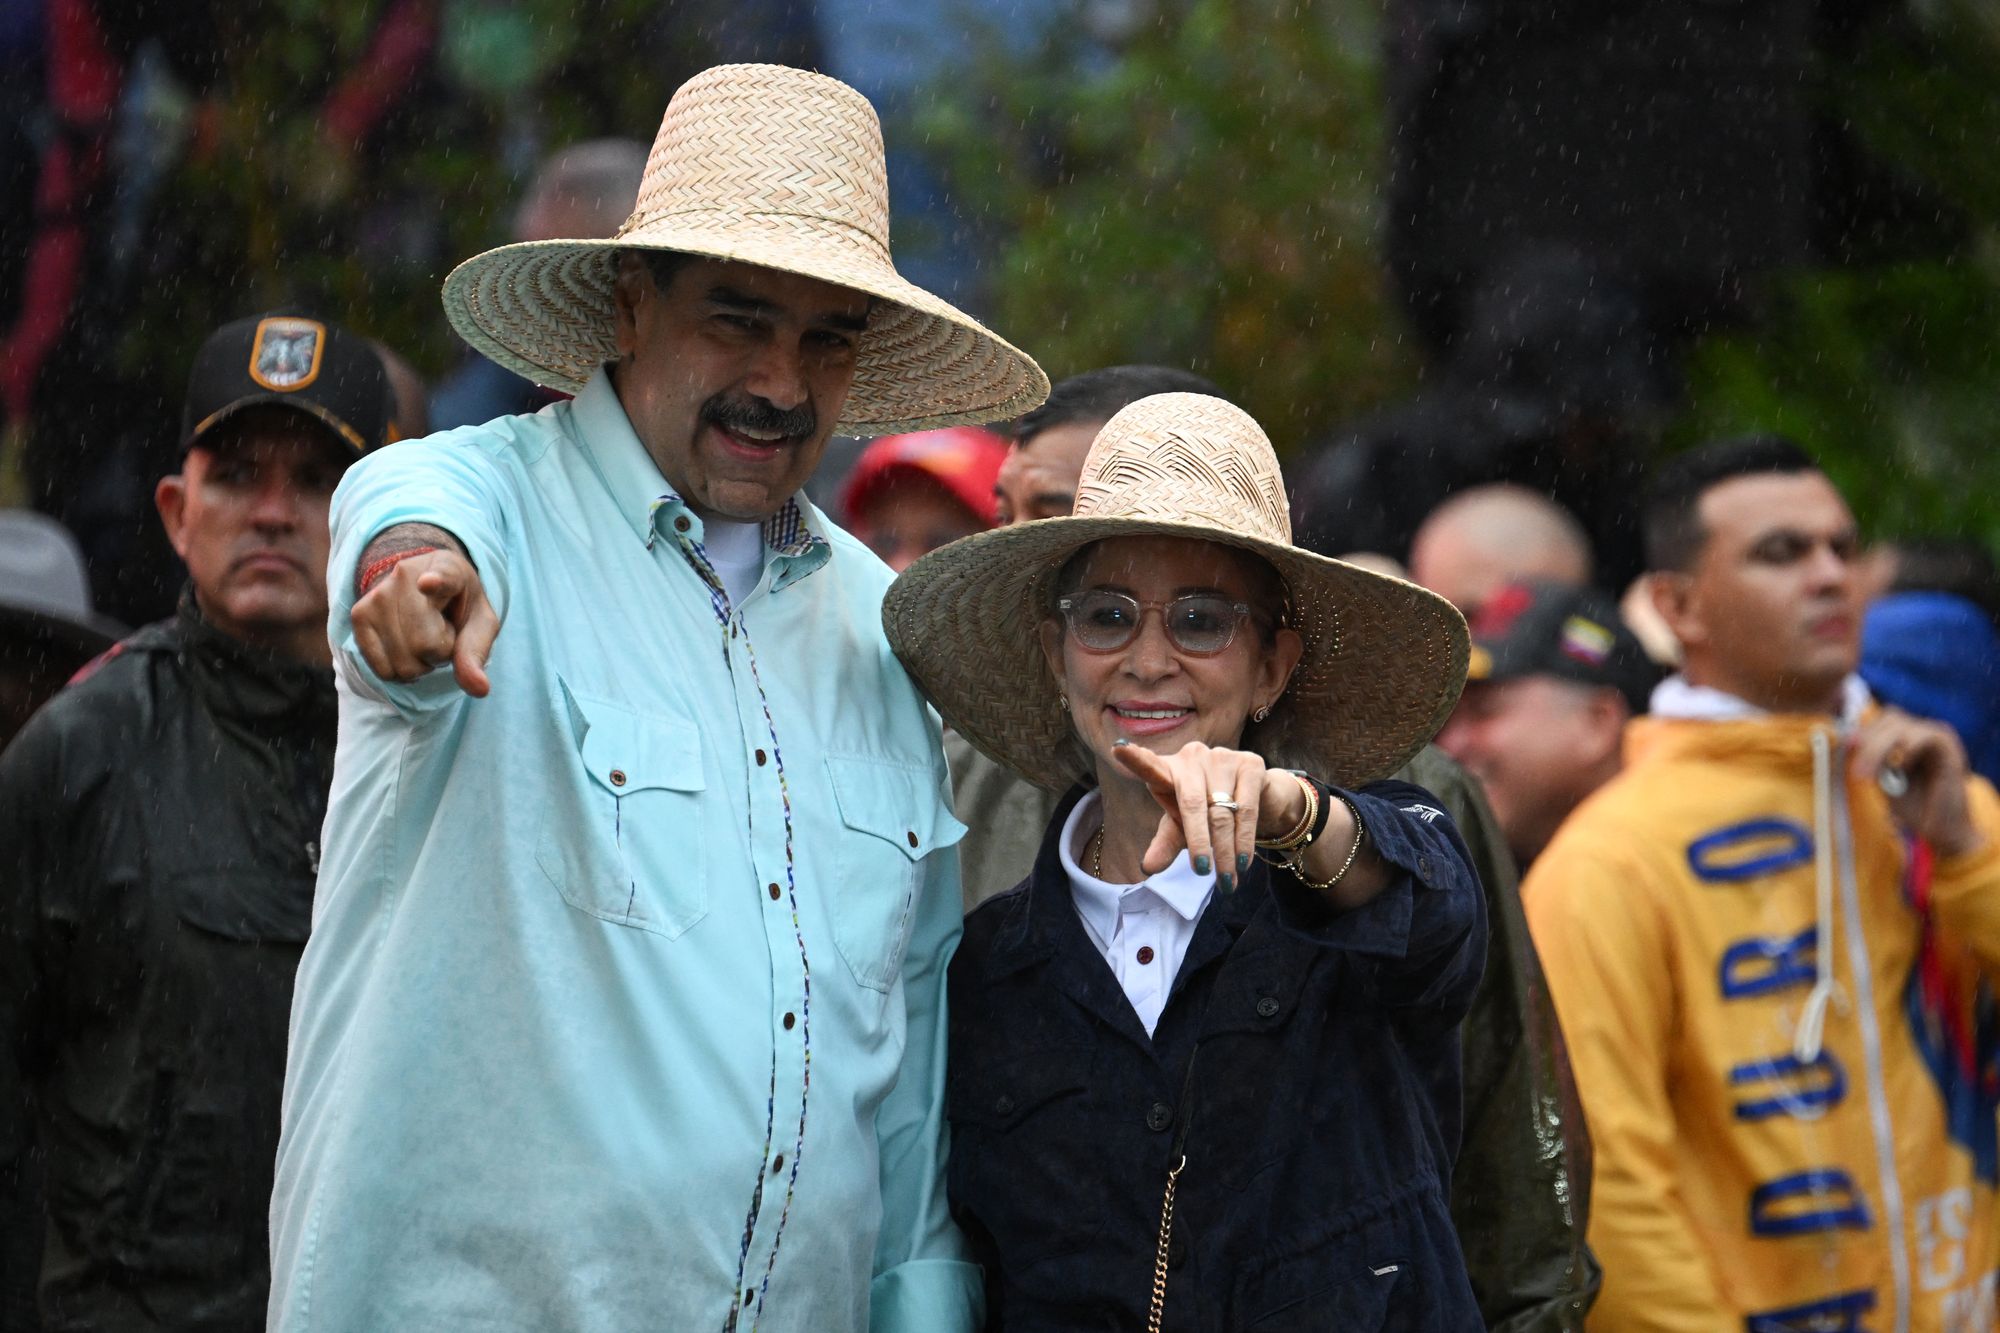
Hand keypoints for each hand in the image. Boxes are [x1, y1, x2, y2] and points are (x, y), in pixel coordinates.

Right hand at [350, 548, 500, 696]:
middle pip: (424, 645)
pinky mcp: (359, 614)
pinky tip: (404, 646)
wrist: (424, 584)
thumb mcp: (480, 624)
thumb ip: (477, 653)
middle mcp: (407, 575)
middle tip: (441, 633)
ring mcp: (378, 594)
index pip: (442, 577)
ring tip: (422, 637)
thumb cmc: (458, 606)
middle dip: (439, 654)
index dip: (437, 581)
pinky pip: (381, 669)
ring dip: (418, 664)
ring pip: (401, 664)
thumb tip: (479, 690)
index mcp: (448, 569)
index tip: (429, 583)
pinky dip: (398, 670)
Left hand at [1109, 741, 1307, 888]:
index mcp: (1168, 770)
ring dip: (1225, 850)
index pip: (1149, 767)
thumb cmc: (1207, 812)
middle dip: (1198, 842)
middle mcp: (1193, 757)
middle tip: (1201, 872)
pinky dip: (1244, 840)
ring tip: (1226, 881)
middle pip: (1192, 804)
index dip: (1135, 759)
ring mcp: (1222, 757)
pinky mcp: (1250, 763)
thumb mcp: (1182, 829)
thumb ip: (1165, 843)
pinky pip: (1247, 809)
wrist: (1255, 797)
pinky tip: (1243, 861)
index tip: (1117, 750)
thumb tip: (1147, 867)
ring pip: (1222, 812)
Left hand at [1850, 708, 1984, 858]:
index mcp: (1908, 737)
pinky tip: (1902, 767)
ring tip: (1870, 775)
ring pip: (1902, 727)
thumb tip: (1850, 739)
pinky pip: (1927, 736)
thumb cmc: (1913, 806)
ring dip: (1879, 749)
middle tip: (1858, 772)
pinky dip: (1908, 749)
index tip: (1847, 747)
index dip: (1862, 731)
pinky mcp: (1950, 748)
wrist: (1941, 830)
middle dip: (1868, 743)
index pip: (1882, 721)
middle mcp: (1923, 732)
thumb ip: (1871, 758)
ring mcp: (1937, 737)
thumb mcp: (1884, 778)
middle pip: (1890, 719)